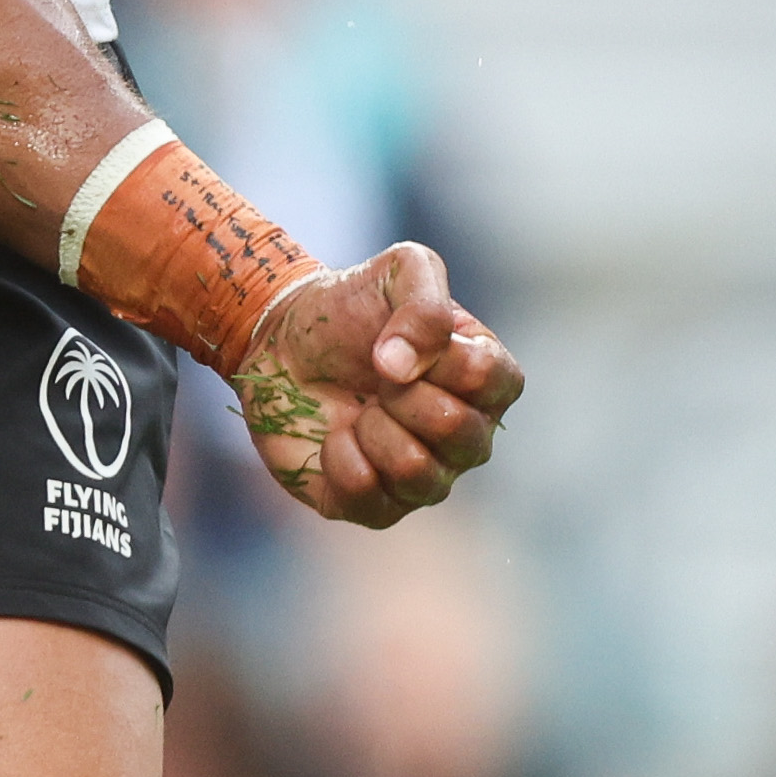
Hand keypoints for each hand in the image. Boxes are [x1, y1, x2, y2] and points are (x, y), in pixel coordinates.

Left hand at [229, 244, 522, 526]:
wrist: (282, 341)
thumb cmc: (352, 307)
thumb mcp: (398, 270)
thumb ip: (425, 302)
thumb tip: (406, 365)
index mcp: (484, 380)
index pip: (493, 380)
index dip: (440, 358)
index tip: (397, 341)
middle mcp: (467, 436)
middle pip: (462, 435)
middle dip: (403, 396)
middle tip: (375, 377)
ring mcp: (426, 475)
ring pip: (420, 474)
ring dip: (373, 431)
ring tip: (357, 410)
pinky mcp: (377, 506)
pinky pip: (371, 501)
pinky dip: (340, 460)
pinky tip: (334, 436)